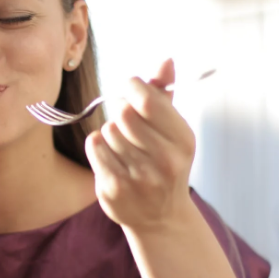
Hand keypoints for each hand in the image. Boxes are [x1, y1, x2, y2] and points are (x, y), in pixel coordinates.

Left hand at [85, 58, 197, 233]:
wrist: (160, 217)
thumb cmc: (165, 163)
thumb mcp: (173, 130)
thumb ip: (165, 94)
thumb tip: (165, 60)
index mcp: (183, 140)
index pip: (147, 100)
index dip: (132, 86)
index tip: (130, 88)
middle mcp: (165, 161)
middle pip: (123, 113)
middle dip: (120, 109)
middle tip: (124, 118)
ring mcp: (139, 177)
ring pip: (108, 130)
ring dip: (111, 132)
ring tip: (124, 145)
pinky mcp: (114, 189)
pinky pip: (95, 146)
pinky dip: (98, 145)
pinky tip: (111, 156)